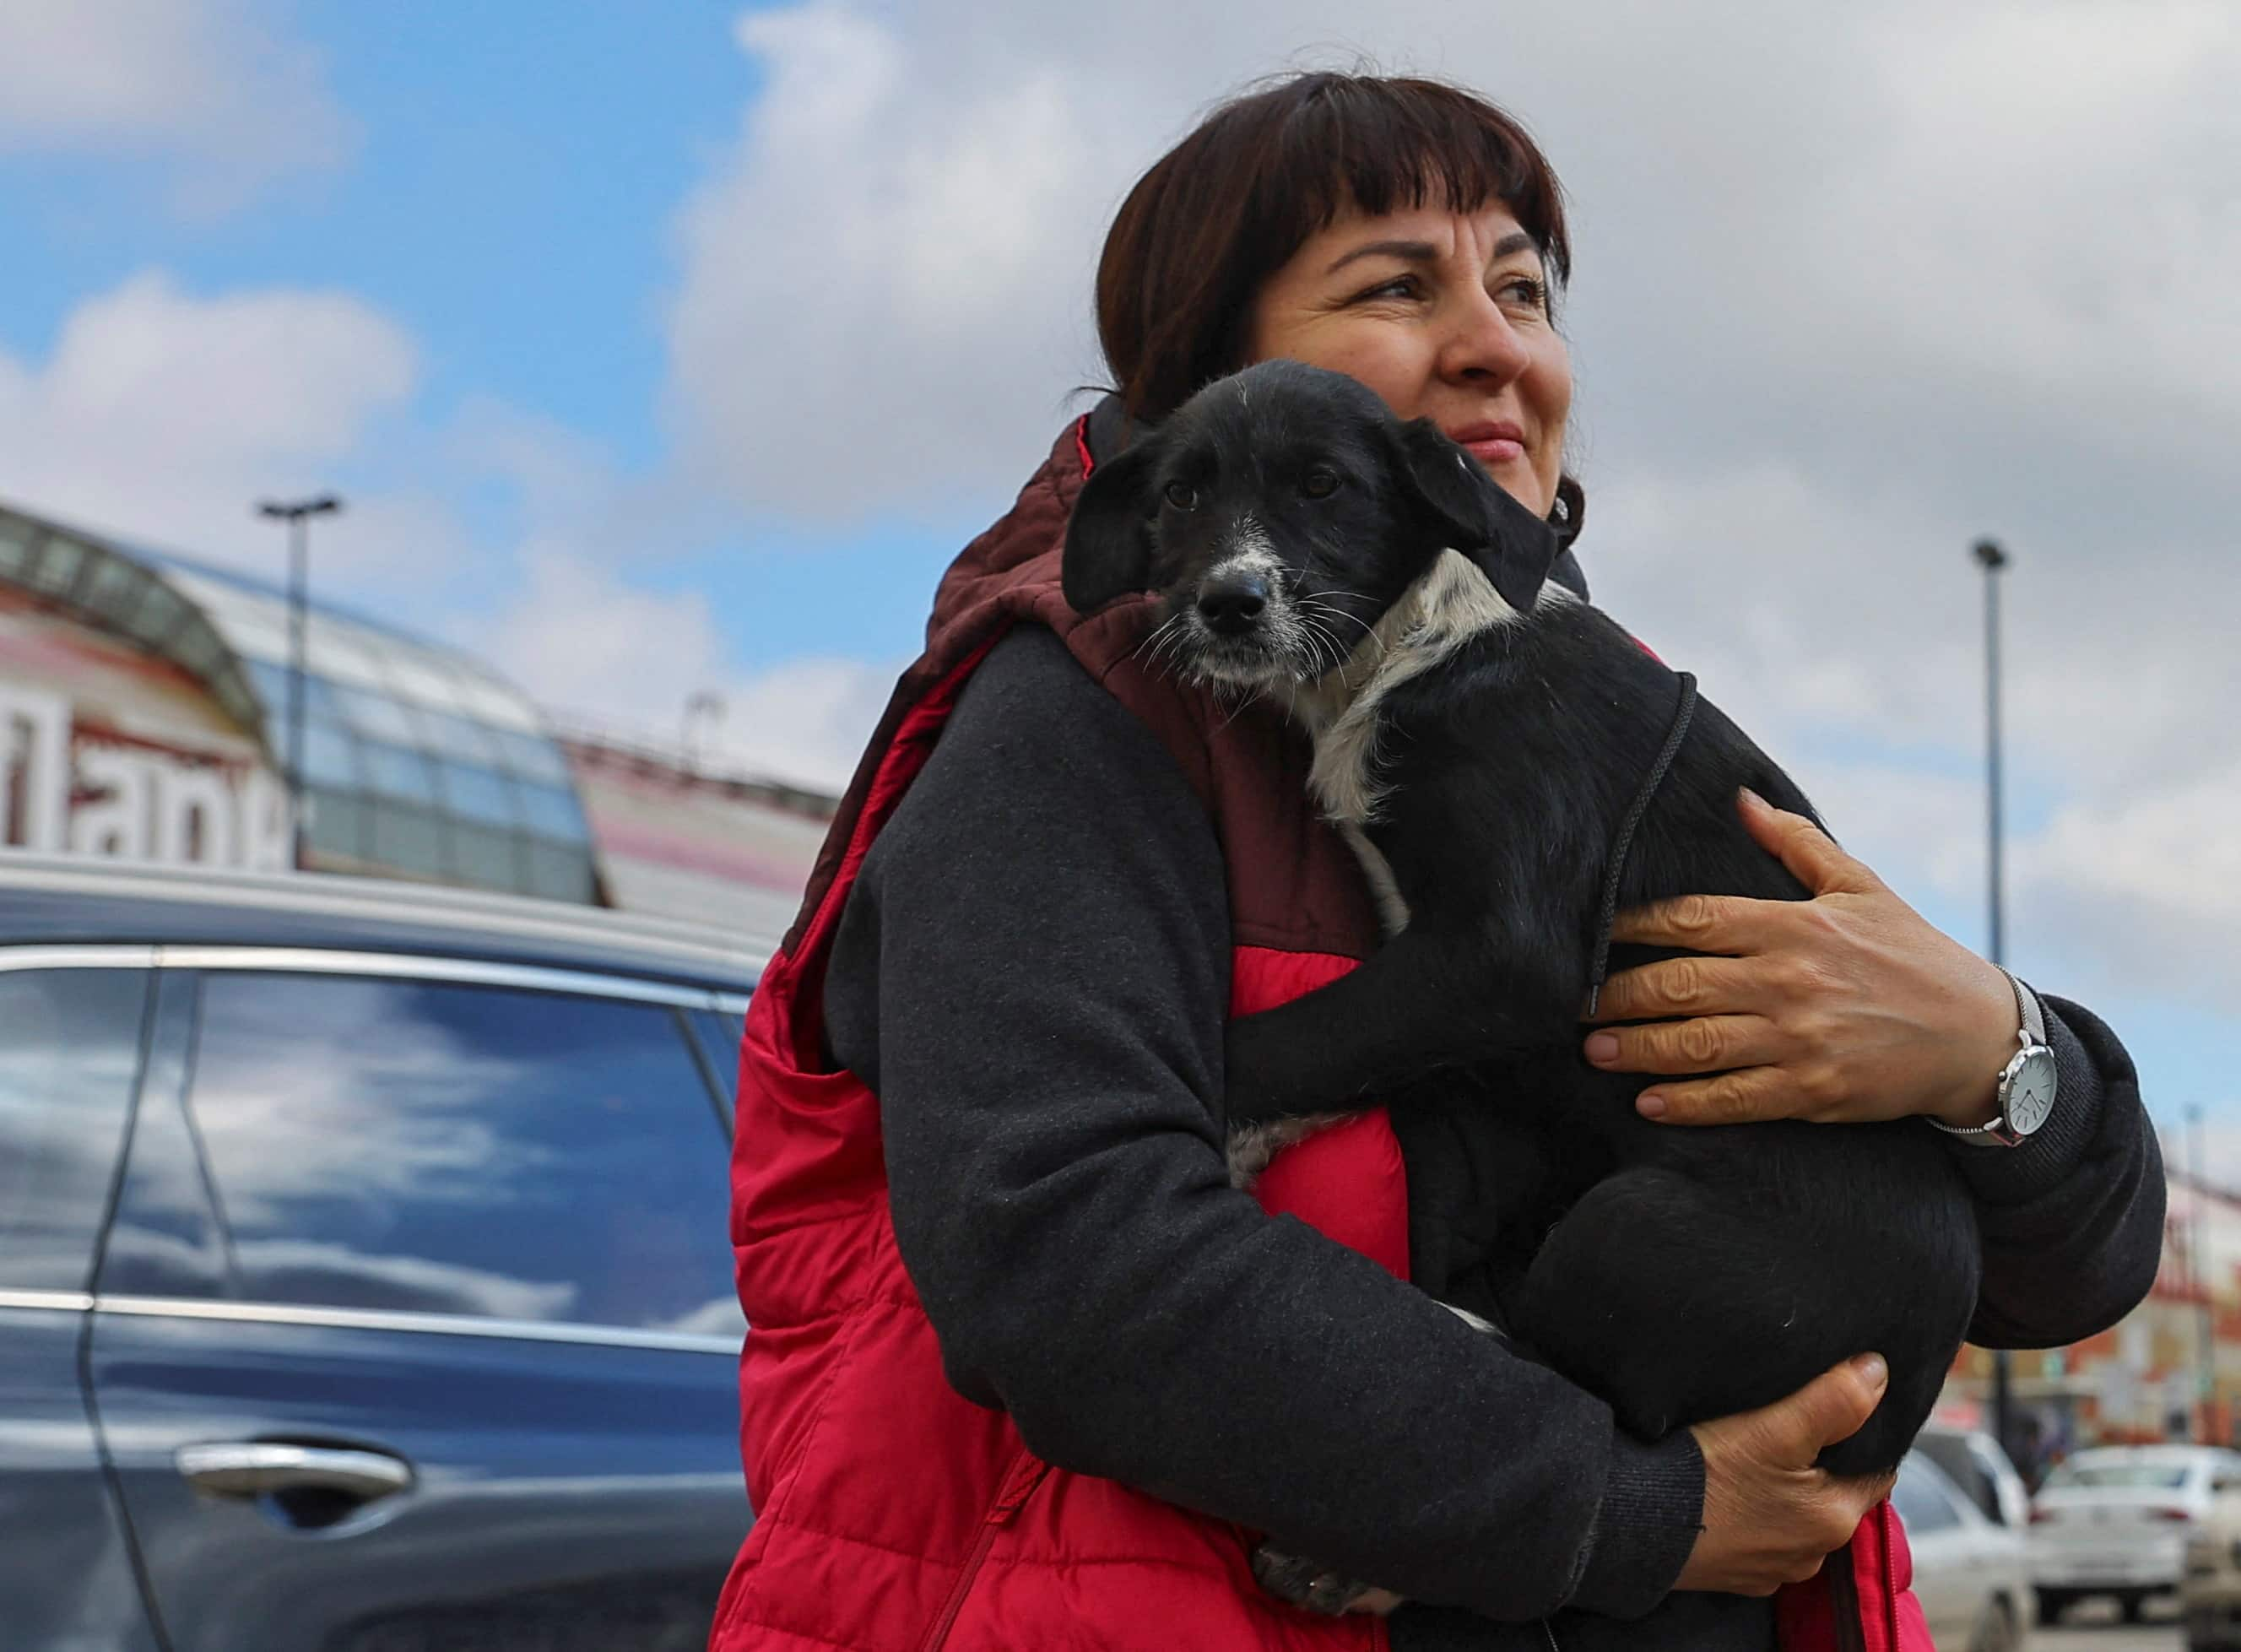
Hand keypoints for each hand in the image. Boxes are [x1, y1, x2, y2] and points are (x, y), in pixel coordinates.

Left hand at [1582, 789, 2017, 1127]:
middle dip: (1618, 995)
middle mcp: (1790, 978)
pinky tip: (1649, 1102)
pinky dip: (1687, 1102)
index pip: (1692, 919)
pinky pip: (1735, 1099)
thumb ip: (1795, 844)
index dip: (1633, 927)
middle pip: (1679, 983)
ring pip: (1697, 1043)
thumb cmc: (1914, 955)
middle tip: (1574, 1006)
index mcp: (1794, 924)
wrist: (1980, 1036)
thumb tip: (1741, 797)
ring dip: (1637, 1049)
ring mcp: (1800, 1037)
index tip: (1592, 936)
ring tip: (1594, 1051)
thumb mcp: (1861, 887)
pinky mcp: (1814, 1090)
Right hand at [1677, 1355, 1894, 1595]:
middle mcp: (1813, 1554)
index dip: (1860, 1437)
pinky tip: (1729, 1494)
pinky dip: (1753, 1518)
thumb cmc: (1707, 1474)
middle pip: (1832, 1495)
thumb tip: (1879, 1370)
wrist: (1634, 1523)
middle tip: (1786, 1426)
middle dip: (1819, 1464)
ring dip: (1785, 1493)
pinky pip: (1760, 1540)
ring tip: (1753, 1457)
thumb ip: (1834, 1400)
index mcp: (1835, 1518)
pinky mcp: (1736, 1577)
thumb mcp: (1774, 1428)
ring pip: (1795, 1519)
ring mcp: (1772, 1571)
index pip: (1874, 1471)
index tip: (1835, 1410)